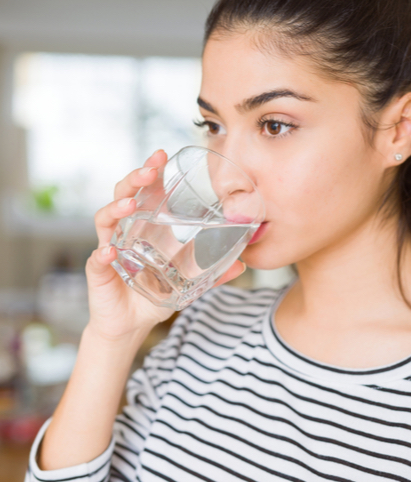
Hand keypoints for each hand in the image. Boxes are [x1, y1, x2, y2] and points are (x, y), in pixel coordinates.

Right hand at [85, 150, 245, 343]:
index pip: (145, 193)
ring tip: (130, 205)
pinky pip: (97, 260)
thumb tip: (242, 264)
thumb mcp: (188, 283)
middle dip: (135, 180)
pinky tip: (109, 252)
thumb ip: (213, 273)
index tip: (162, 156)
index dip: (151, 173)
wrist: (131, 325)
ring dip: (116, 209)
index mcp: (144, 229)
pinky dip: (101, 255)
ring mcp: (110, 250)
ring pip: (105, 220)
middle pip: (123, 197)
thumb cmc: (154, 296)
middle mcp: (124, 233)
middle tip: (150, 169)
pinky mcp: (99, 273)